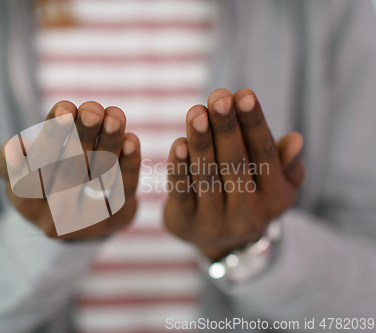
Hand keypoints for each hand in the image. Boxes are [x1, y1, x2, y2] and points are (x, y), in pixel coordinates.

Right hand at [0, 101, 140, 239]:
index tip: (64, 109)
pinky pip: (125, 187)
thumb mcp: (17, 171)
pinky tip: (130, 140)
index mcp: (26, 202)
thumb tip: (17, 147)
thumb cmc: (41, 180)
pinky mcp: (116, 216)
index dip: (51, 137)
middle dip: (83, 135)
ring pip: (102, 176)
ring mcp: (90, 220)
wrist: (73, 222)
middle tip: (92, 110)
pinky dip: (130, 162)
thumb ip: (9, 158)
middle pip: (72, 170)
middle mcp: (57, 216)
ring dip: (110, 143)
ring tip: (114, 116)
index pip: (37, 166)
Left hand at [164, 89, 303, 260]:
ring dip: (201, 141)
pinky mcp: (185, 222)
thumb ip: (286, 164)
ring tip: (196, 111)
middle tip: (218, 96)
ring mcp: (214, 221)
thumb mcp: (276, 186)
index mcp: (275, 198)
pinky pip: (181, 192)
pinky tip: (177, 144)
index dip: (254, 124)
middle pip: (235, 163)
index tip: (244, 94)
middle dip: (226, 127)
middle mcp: (247, 213)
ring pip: (207, 175)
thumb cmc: (251, 199)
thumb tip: (296, 139)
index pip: (264, 155)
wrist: (222, 246)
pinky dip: (178, 167)